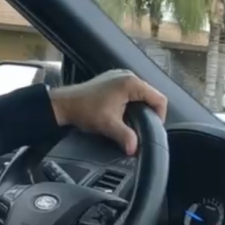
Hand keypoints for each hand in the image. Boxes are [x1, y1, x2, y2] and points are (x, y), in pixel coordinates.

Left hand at [48, 70, 167, 155]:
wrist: (64, 104)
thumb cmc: (84, 109)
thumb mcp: (108, 125)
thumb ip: (125, 137)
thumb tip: (134, 148)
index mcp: (131, 83)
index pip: (159, 99)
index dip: (160, 116)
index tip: (153, 129)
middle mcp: (127, 76)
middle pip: (151, 95)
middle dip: (150, 113)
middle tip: (143, 128)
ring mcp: (119, 76)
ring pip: (141, 94)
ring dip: (140, 108)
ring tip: (133, 122)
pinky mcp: (112, 80)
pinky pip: (131, 91)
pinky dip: (131, 103)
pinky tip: (123, 114)